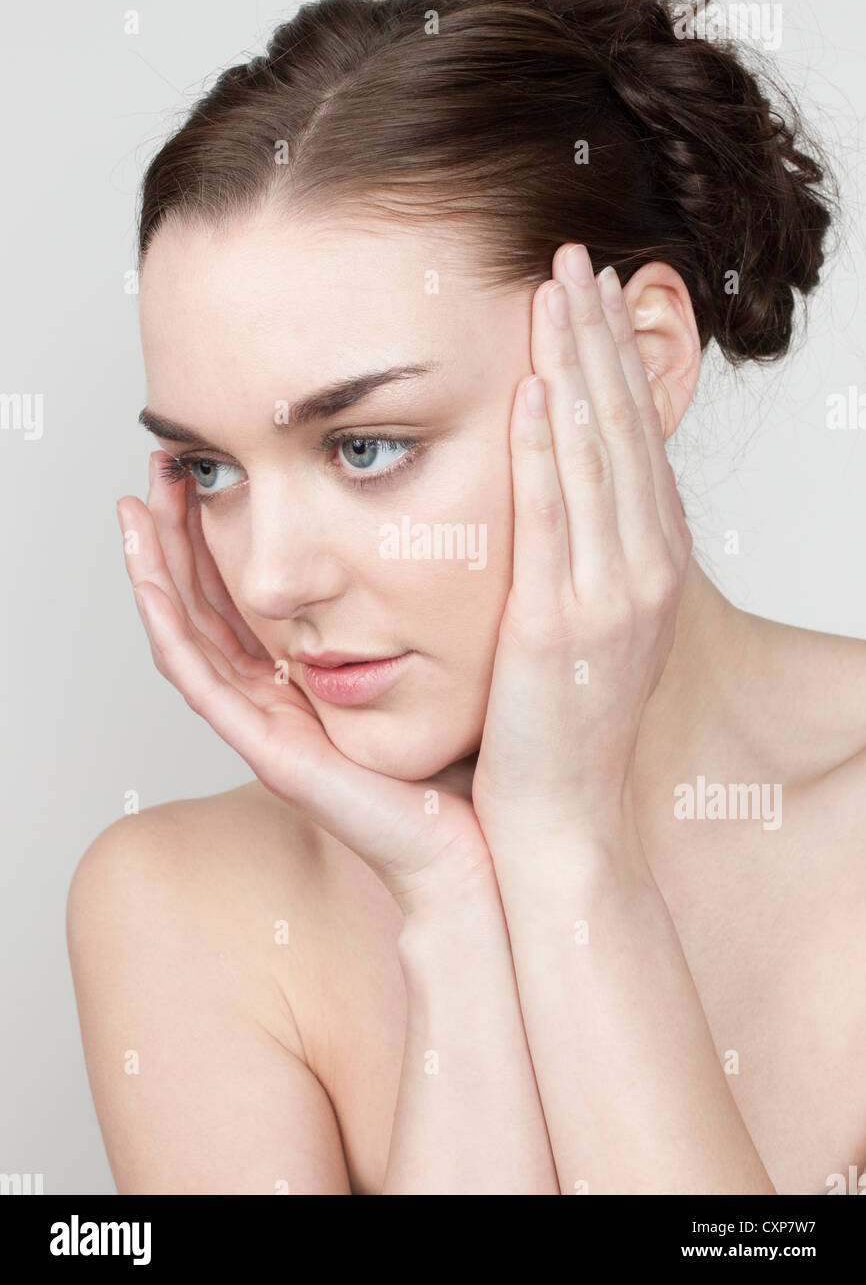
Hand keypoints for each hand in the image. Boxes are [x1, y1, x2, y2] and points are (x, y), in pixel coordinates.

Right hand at [116, 453, 492, 917]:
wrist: (479, 840)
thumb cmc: (469, 755)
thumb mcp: (439, 654)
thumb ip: (420, 597)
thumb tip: (444, 514)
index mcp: (306, 677)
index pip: (243, 592)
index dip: (219, 530)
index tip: (209, 464)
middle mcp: (276, 699)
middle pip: (204, 605)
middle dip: (176, 534)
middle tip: (160, 465)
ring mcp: (266, 727)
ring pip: (187, 635)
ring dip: (155, 570)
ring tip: (137, 504)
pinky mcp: (268, 751)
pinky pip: (201, 682)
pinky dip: (168, 629)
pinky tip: (150, 581)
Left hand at [471, 243, 692, 846]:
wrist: (563, 818)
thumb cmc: (561, 728)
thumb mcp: (589, 629)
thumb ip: (583, 559)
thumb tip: (565, 499)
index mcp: (648, 567)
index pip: (634, 442)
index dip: (617, 363)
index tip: (594, 296)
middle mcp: (642, 571)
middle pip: (621, 430)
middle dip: (598, 338)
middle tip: (576, 258)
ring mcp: (607, 596)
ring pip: (593, 457)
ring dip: (574, 366)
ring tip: (555, 289)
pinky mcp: (558, 623)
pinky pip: (553, 517)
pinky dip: (546, 449)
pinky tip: (534, 387)